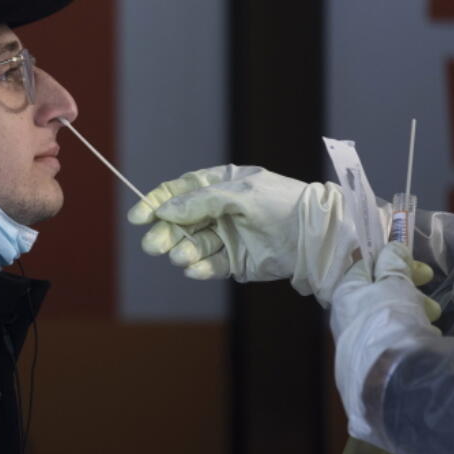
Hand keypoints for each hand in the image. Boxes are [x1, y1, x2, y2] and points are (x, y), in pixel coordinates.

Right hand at [127, 163, 436, 308]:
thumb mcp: (239, 193)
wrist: (316, 234)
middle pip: (182, 221)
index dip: (157, 201)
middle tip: (155, 244)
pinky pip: (210, 265)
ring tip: (182, 256)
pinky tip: (194, 268)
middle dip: (166, 231)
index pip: (180, 191)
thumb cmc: (281, 202)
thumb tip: (164, 209)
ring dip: (183, 250)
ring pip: (194, 244)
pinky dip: (199, 267)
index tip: (137, 216)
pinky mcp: (237, 261)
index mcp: (221, 185)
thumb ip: (200, 201)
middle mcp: (221, 210)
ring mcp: (228, 236)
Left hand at [330, 242, 441, 441]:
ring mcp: (358, 341)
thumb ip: (393, 264)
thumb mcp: (393, 283)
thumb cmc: (388, 319)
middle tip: (429, 284)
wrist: (390, 377)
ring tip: (433, 315)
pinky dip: (410, 332)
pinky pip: (393, 339)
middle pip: (379, 291)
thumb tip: (391, 249)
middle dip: (408, 287)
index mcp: (344, 294)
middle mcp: (346, 317)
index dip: (392, 259)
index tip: (417, 265)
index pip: (364, 267)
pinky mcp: (371, 363)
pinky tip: (426, 337)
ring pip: (389, 315)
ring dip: (414, 309)